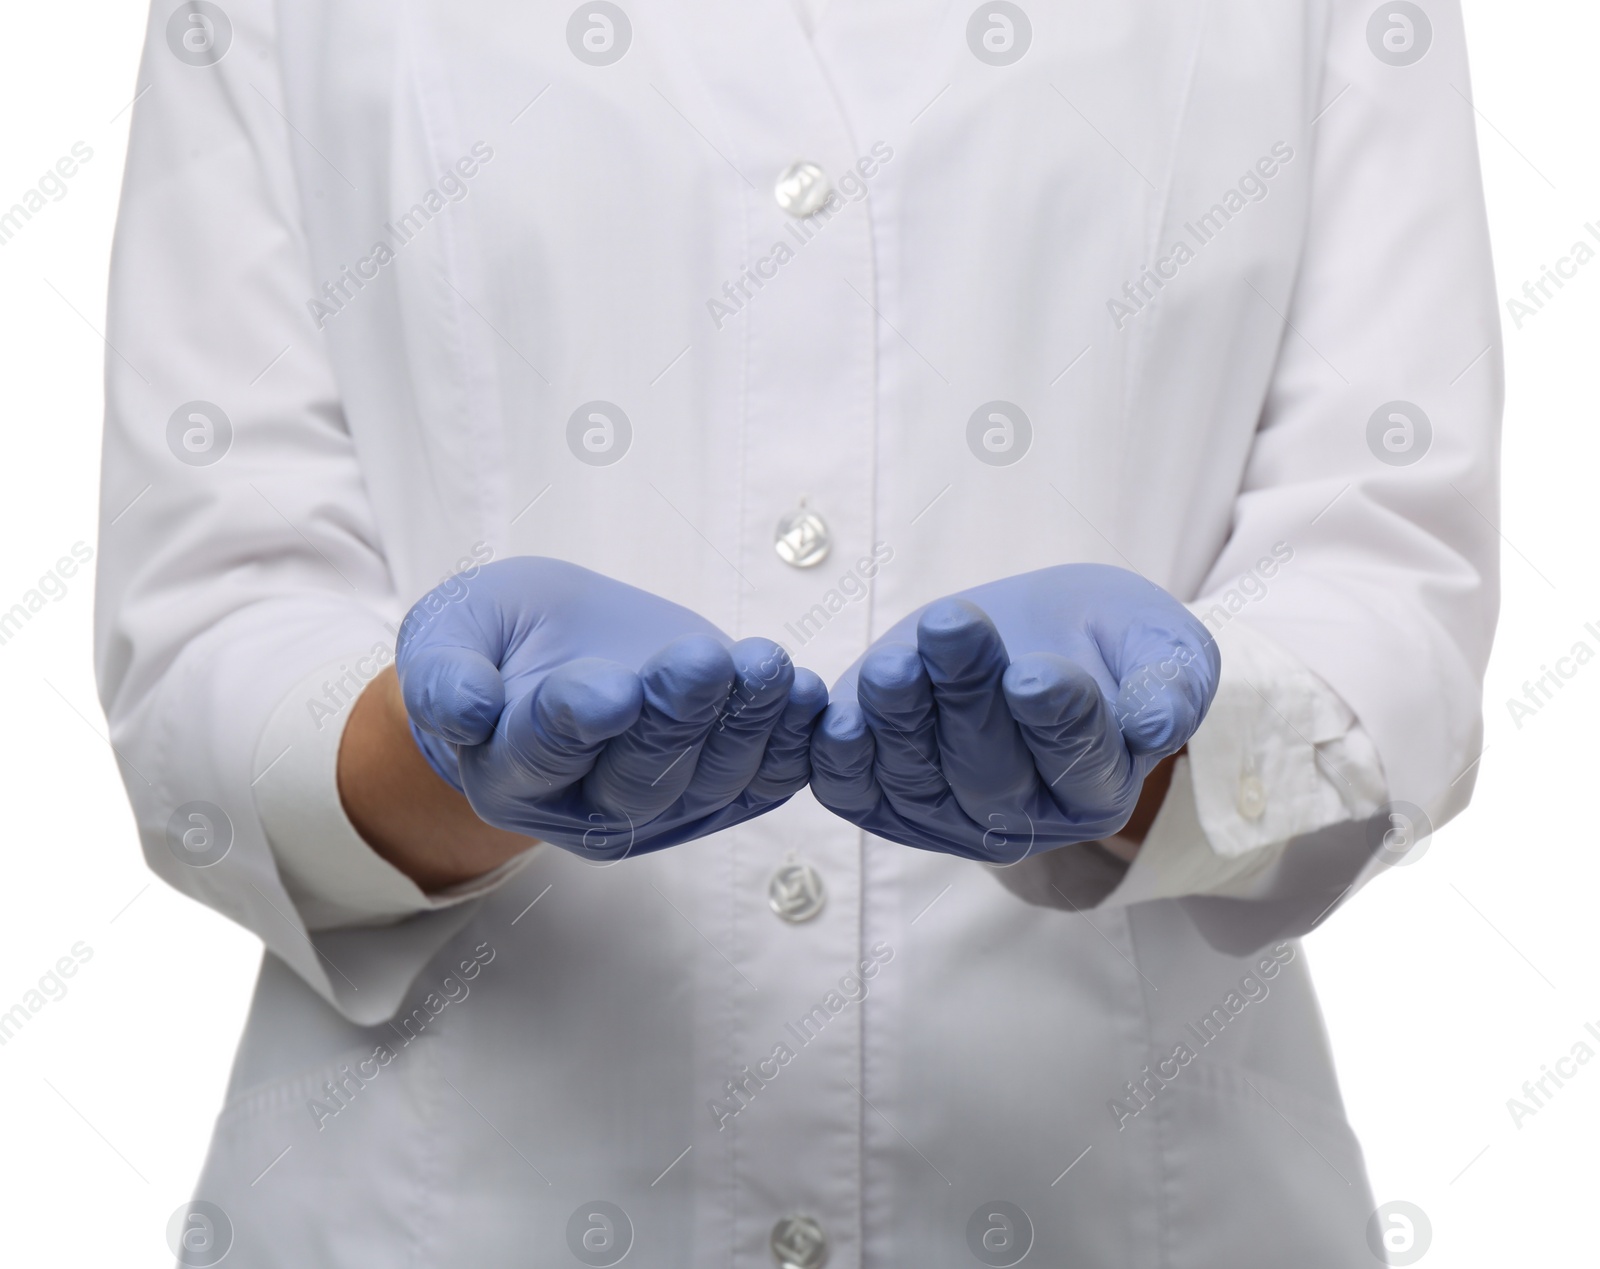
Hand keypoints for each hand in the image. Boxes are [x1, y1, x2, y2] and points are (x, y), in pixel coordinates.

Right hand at [396, 557, 825, 858]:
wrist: (550, 652)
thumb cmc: (492, 644)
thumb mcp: (448, 636)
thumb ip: (445, 674)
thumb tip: (466, 713)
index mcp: (511, 773)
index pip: (545, 753)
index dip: (578, 723)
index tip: (611, 689)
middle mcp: (587, 805)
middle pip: (638, 774)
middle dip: (676, 716)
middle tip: (703, 661)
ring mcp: (659, 806)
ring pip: (708, 778)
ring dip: (745, 724)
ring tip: (768, 666)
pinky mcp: (716, 790)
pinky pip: (761, 777)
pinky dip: (790, 742)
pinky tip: (808, 698)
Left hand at [808, 565, 1218, 862]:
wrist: (1032, 634)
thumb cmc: (1105, 641)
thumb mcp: (1162, 646)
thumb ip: (1173, 684)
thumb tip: (1157, 727)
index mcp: (1098, 787)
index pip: (1081, 760)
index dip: (1058, 720)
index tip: (1037, 673)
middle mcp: (1022, 818)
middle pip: (991, 771)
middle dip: (968, 695)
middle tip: (956, 625)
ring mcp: (947, 815)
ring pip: (918, 777)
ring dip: (900, 719)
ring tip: (897, 662)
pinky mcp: (883, 795)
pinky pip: (852, 787)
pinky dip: (838, 757)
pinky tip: (836, 716)